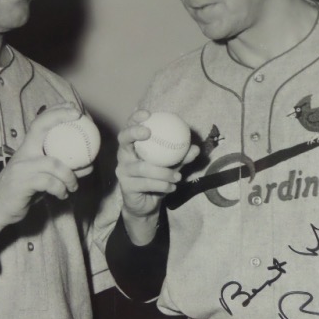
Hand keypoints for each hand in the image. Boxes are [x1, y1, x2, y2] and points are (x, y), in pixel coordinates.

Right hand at [0, 103, 81, 248]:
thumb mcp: (44, 177)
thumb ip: (63, 169)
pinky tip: (63, 195)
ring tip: (74, 186)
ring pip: (53, 163)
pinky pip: (49, 182)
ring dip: (70, 176)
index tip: (74, 107)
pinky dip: (60, 189)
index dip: (56, 112)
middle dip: (59, 117)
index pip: (40, 123)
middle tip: (79, 116)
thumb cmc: (24, 191)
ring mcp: (21, 167)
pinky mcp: (21, 183)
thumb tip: (89, 164)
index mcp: (28, 148)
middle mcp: (24, 153)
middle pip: (40, 128)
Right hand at [116, 110, 197, 243]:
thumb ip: (181, 157)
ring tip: (177, 177)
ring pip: (142, 168)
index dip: (135, 119)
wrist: (147, 205)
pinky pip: (146, 183)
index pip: (130, 128)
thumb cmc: (157, 180)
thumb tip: (195, 148)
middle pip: (123, 140)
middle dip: (134, 133)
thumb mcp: (171, 167)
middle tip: (148, 132)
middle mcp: (123, 156)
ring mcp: (122, 172)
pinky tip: (172, 187)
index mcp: (133, 147)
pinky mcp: (125, 187)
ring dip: (163, 172)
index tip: (148, 114)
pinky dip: (162, 185)